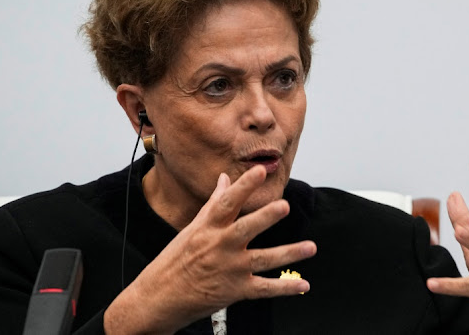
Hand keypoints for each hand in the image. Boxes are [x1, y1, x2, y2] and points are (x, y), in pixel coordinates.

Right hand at [104, 166, 316, 333]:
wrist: (158, 299)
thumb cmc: (175, 260)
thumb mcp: (192, 229)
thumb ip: (214, 204)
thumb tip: (225, 178)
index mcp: (208, 228)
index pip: (227, 202)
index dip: (244, 185)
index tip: (260, 170)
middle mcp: (220, 246)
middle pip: (246, 229)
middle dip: (266, 217)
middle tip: (284, 206)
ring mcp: (230, 269)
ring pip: (264, 259)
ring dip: (289, 254)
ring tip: (310, 247)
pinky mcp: (236, 290)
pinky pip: (265, 289)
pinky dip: (286, 287)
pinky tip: (303, 284)